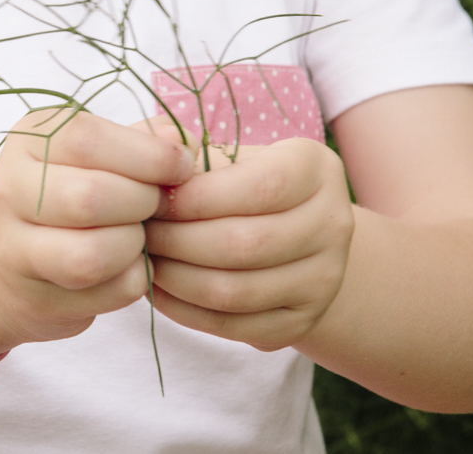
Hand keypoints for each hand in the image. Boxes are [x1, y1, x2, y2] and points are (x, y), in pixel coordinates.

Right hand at [0, 109, 196, 355]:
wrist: (19, 263)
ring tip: (138, 235)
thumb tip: (181, 141)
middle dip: (143, 202)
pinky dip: (133, 279)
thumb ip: (144, 141)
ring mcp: (13, 247)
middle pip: (90, 197)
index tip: (182, 167)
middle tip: (155, 204)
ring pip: (92, 255)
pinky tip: (128, 265)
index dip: (147, 154)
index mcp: (28, 140)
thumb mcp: (100, 154)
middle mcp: (9, 189)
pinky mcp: (33, 296)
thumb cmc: (74, 192)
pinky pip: (106, 292)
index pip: (87, 139)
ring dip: (134, 246)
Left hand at [144, 136, 353, 350]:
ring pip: (236, 291)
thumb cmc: (234, 183)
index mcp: (315, 168)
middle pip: (246, 244)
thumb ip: (178, 145)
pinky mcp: (303, 322)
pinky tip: (158, 290)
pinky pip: (234, 326)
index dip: (198, 198)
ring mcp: (325, 279)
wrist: (286, 237)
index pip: (261, 187)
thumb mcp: (218, 152)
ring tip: (144, 261)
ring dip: (176, 279)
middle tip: (140, 234)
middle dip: (178, 241)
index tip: (152, 200)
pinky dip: (185, 312)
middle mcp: (333, 223)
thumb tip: (158, 147)